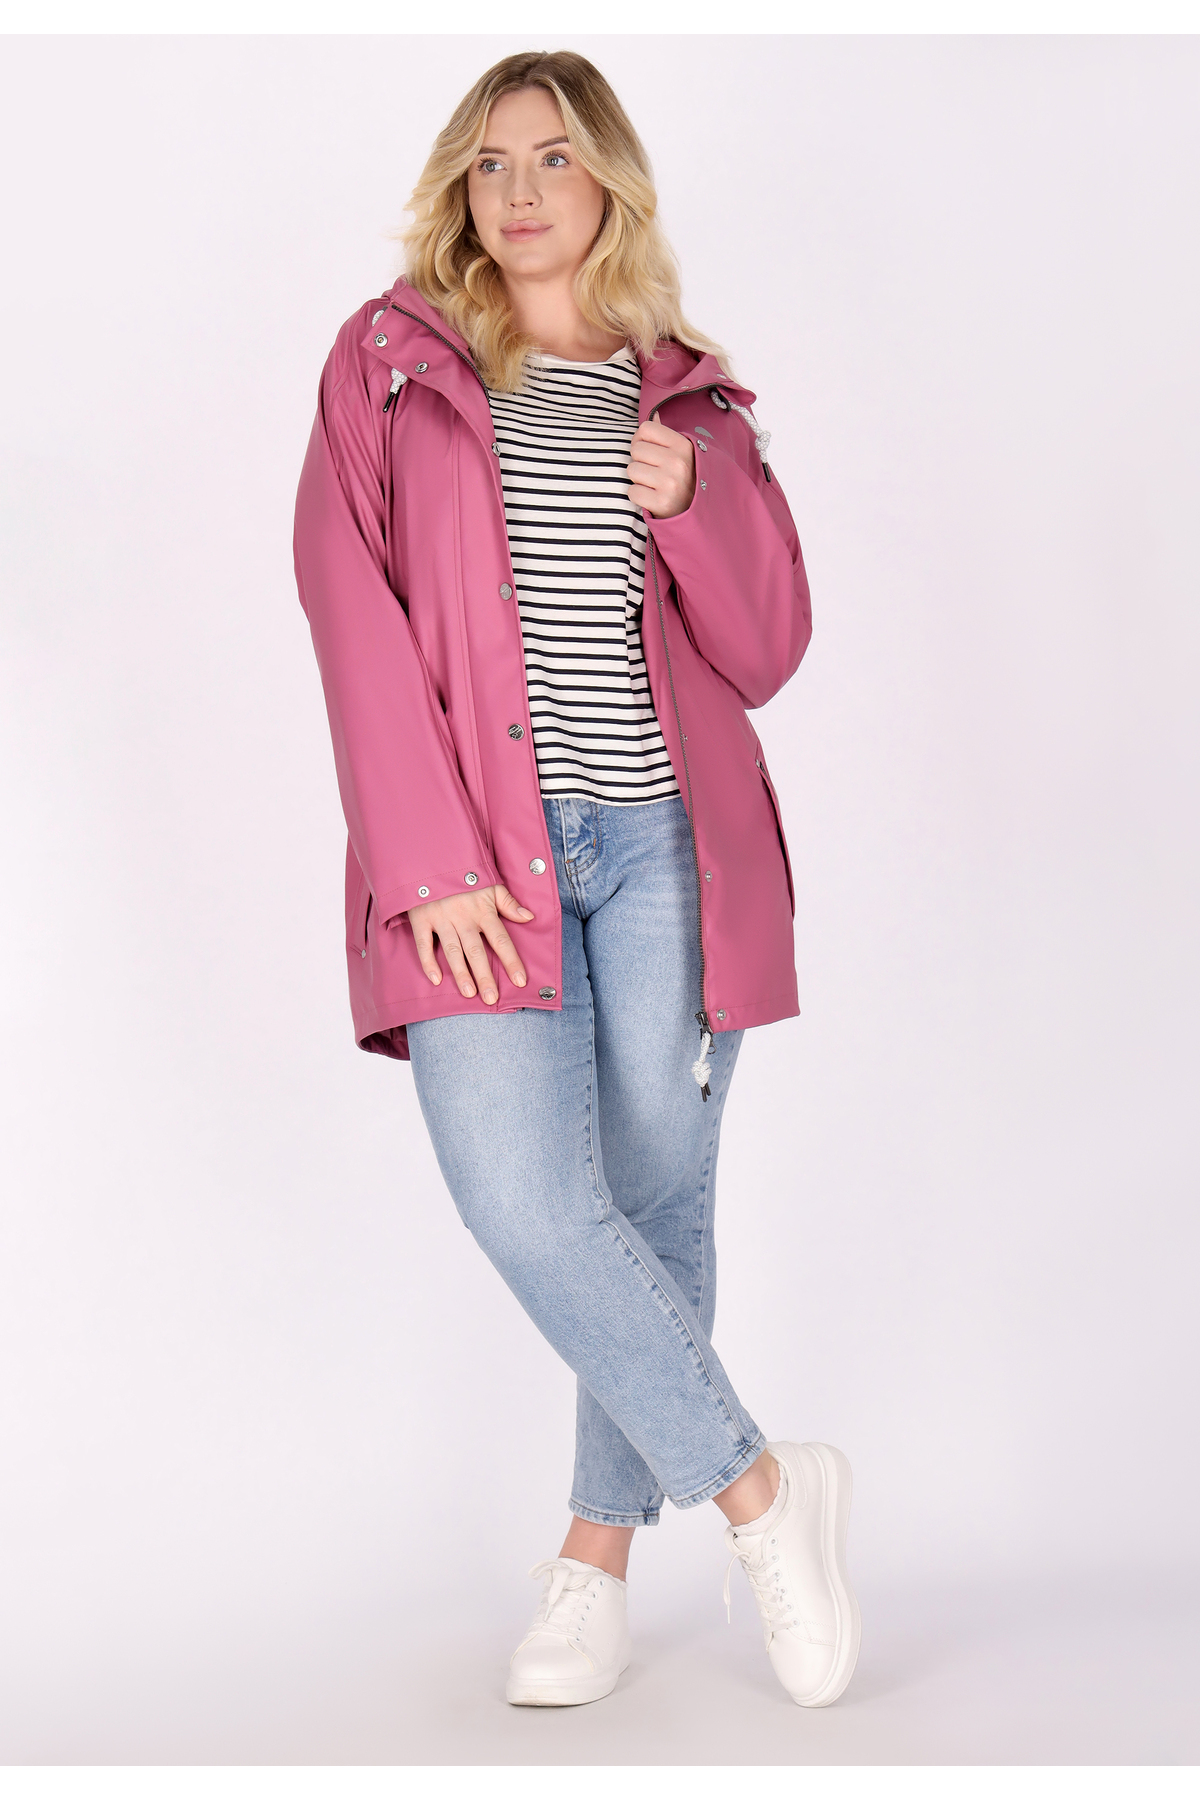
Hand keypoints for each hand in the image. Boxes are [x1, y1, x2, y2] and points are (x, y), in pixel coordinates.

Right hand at [408, 884, 533, 1006]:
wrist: (430, 857)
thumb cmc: (463, 872)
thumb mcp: (490, 884)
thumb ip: (509, 903)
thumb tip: (529, 917)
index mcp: (482, 910)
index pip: (501, 939)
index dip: (511, 961)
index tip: (520, 980)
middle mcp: (463, 917)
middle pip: (476, 951)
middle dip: (485, 975)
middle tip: (492, 998)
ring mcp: (441, 919)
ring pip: (452, 951)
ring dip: (461, 973)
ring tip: (469, 993)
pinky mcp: (421, 919)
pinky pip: (424, 944)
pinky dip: (428, 962)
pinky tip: (436, 980)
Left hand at [627, 419, 695, 518]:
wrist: (697, 512)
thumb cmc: (685, 479)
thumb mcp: (683, 453)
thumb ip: (665, 434)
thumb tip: (654, 414)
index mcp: (684, 446)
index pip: (646, 429)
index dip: (642, 439)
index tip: (649, 451)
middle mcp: (678, 463)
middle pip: (636, 449)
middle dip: (640, 460)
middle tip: (653, 471)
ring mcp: (670, 484)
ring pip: (631, 470)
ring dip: (638, 478)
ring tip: (653, 484)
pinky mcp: (661, 503)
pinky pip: (632, 491)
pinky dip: (638, 495)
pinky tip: (652, 497)